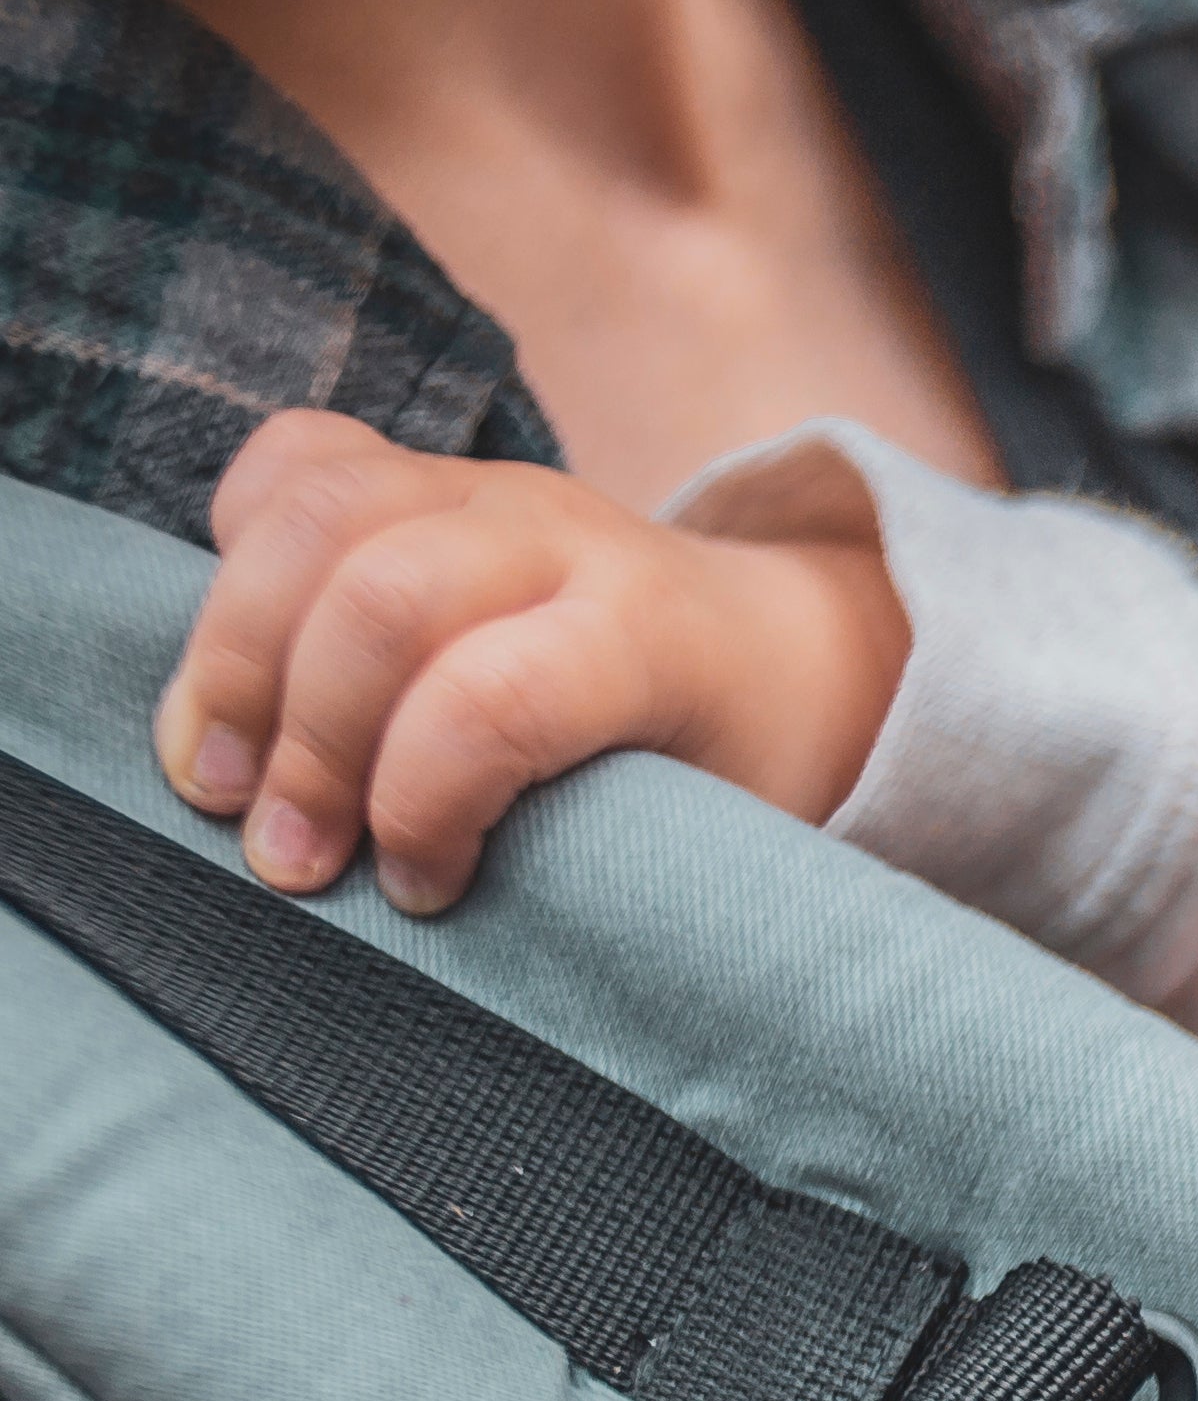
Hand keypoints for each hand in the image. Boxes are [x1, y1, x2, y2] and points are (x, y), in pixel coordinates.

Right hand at [157, 409, 906, 914]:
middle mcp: (565, 538)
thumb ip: (608, 872)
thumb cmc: (731, 765)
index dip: (425, 803)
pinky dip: (235, 550)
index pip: (502, 698)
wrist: (778, 647)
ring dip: (234, 660)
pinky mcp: (422, 472)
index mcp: (653, 636)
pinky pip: (294, 463)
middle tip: (285, 860)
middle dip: (307, 741)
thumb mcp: (717, 836)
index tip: (417, 891)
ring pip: (316, 517)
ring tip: (215, 781)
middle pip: (382, 597)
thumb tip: (457, 937)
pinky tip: (234, 659)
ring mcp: (486, 490)